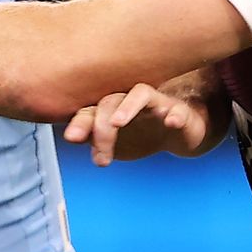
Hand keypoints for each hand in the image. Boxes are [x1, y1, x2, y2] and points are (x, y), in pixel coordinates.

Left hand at [62, 82, 209, 166]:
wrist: (179, 133)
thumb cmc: (141, 133)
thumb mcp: (114, 142)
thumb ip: (92, 138)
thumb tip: (71, 137)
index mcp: (111, 108)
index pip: (91, 109)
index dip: (80, 122)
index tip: (72, 139)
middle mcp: (130, 101)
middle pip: (110, 102)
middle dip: (101, 128)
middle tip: (101, 158)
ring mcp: (156, 103)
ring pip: (141, 94)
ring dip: (128, 106)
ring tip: (118, 122)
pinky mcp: (180, 111)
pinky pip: (178, 109)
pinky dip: (175, 114)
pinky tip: (171, 122)